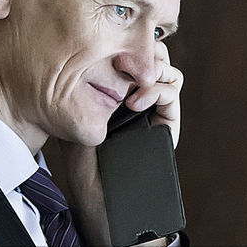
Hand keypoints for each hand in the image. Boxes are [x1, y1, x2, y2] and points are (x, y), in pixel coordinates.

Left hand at [44, 46, 182, 246]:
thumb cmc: (84, 166)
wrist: (102, 202)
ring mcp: (156, 111)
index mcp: (119, 94)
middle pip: (152, 57)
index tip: (108, 44)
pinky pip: (172, 92)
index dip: (124, 44)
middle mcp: (140, 99)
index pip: (130, 56)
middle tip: (122, 58)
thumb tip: (75, 62)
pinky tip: (135, 101)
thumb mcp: (74, 121)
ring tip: (129, 84)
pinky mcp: (168, 125)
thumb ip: (80, 94)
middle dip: (141, 51)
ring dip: (151, 68)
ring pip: (167, 70)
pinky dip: (156, 89)